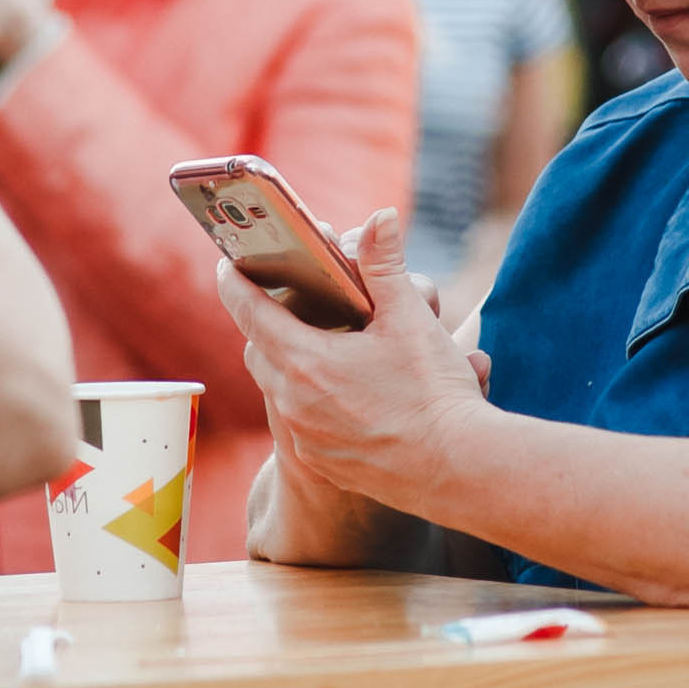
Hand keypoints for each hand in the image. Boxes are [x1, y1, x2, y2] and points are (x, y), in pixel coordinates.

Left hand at [219, 207, 492, 511]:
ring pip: (278, 387)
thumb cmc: (435, 393)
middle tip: (285, 303)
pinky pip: (301, 422)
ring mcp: (306, 437)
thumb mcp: (411, 319)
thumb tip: (379, 218)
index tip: (227, 263)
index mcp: (306, 361)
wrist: (461, 469)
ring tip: (317, 343)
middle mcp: (294, 402)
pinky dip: (310, 399)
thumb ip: (385, 265)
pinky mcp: (324, 462)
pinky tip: (343, 390)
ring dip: (289, 362)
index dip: (235, 282)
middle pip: (260, 350)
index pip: (250, 311)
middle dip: (267, 324)